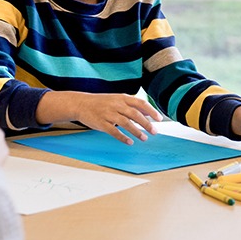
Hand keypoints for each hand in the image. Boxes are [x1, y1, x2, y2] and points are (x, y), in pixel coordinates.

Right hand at [47, 91, 163, 144]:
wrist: (81, 103)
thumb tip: (149, 113)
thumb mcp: (118, 99)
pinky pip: (114, 131)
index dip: (151, 111)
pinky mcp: (101, 123)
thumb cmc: (102, 102)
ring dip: (136, 131)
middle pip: (135, 114)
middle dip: (146, 124)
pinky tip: (130, 142)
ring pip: (126, 123)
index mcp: (122, 97)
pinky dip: (123, 137)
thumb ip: (132, 105)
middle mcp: (116, 105)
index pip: (140, 103)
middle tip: (154, 131)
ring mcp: (108, 114)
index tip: (159, 119)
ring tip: (144, 138)